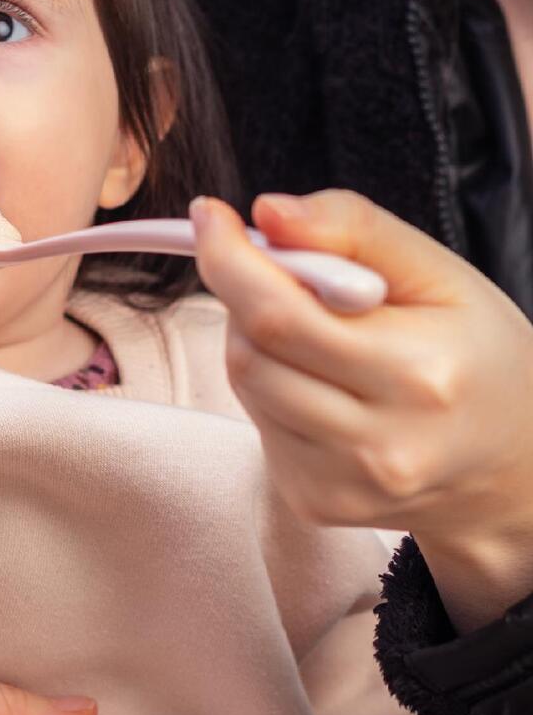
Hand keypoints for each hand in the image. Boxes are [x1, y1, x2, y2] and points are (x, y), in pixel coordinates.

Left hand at [189, 190, 532, 631]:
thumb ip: (355, 229)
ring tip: (319, 332)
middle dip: (245, 295)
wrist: (513, 466)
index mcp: (419, 375)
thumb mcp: (441, 275)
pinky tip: (323, 383)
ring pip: (245, 385)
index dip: (227, 259)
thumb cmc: (479, 358)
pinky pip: (258, 423)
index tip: (212, 216)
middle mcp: (378, 443)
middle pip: (249, 352)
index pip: (279, 315)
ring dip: (257, 341)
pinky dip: (272, 386)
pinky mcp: (316, 502)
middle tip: (283, 272)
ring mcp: (342, 483)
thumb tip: (268, 212)